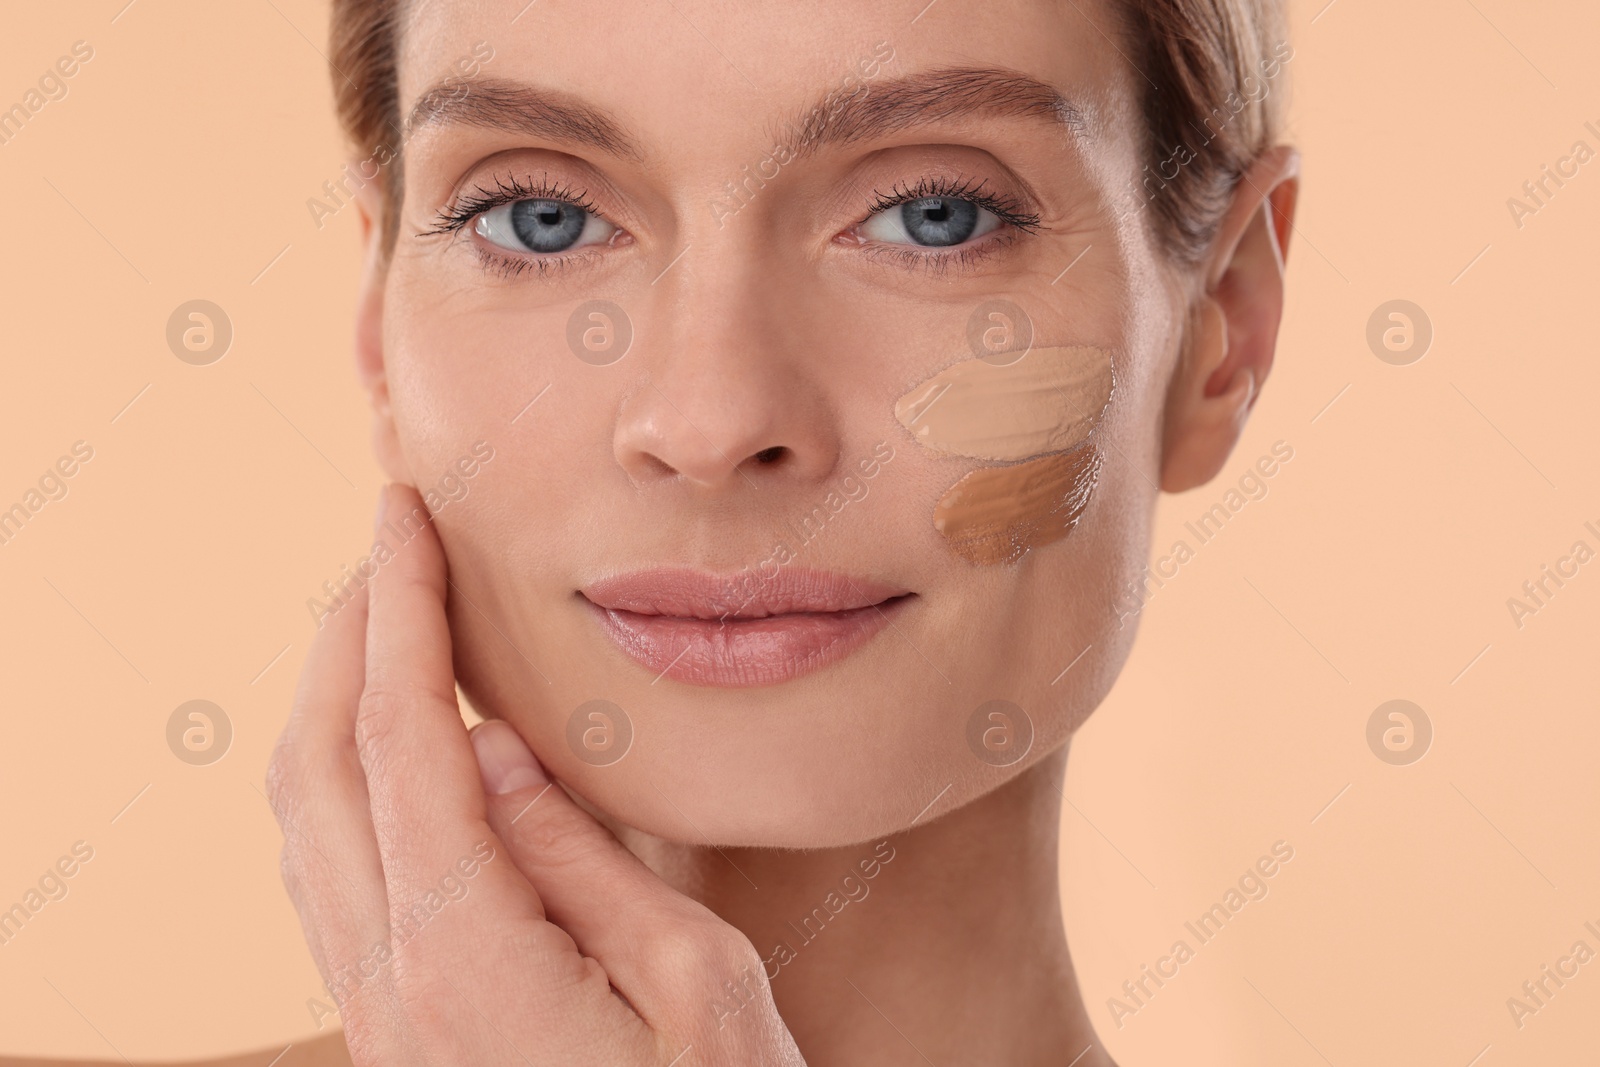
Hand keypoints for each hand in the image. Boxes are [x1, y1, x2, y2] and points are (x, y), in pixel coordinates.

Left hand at [267, 484, 805, 1065]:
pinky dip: (344, 780)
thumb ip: (587, 865)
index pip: (406, 739)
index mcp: (473, 957)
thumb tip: (500, 757)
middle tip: (390, 546)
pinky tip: (396, 752)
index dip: (401, 612)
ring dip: (331, 704)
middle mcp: (393, 984)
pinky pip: (329, 878)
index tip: (403, 515)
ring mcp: (381, 1015)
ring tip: (389, 625)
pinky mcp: (395, 1032)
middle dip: (343, 636)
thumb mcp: (701, 985)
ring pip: (304, 824)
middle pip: (316, 768)